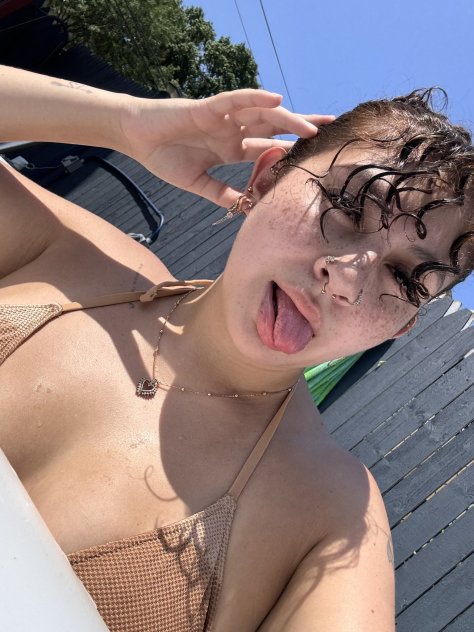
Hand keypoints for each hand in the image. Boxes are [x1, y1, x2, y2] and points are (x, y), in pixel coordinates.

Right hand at [120, 90, 333, 207]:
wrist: (138, 139)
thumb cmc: (165, 158)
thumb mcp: (199, 184)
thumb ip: (223, 194)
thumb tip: (247, 211)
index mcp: (233, 148)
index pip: (269, 149)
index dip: (292, 151)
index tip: (317, 157)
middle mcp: (234, 131)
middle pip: (275, 128)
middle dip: (302, 129)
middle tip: (332, 132)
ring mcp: (223, 118)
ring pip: (262, 114)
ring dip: (287, 118)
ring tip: (313, 126)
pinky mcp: (208, 108)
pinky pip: (235, 100)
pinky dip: (254, 98)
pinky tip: (275, 99)